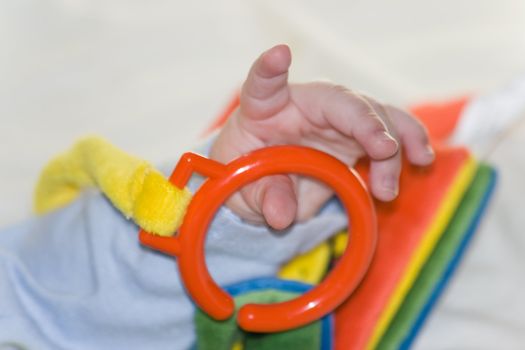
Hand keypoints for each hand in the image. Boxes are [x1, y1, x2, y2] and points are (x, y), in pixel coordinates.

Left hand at [210, 45, 433, 229]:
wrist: (268, 182)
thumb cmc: (250, 176)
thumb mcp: (246, 191)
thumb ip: (264, 198)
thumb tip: (282, 216)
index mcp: (265, 110)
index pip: (263, 85)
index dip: (269, 69)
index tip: (280, 54)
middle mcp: (305, 106)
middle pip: (338, 100)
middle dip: (366, 121)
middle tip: (384, 150)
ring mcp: (335, 120)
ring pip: (374, 114)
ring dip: (394, 142)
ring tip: (390, 185)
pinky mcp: (357, 138)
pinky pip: (390, 133)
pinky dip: (408, 144)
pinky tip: (422, 160)